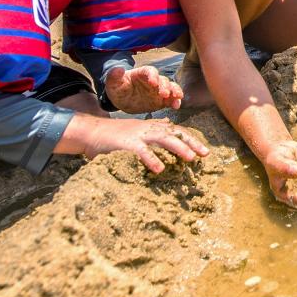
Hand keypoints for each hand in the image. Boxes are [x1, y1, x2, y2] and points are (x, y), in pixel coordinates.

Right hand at [78, 117, 208, 173]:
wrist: (91, 132)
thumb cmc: (115, 135)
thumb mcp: (137, 131)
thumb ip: (153, 131)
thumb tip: (169, 128)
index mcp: (151, 127)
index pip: (176, 131)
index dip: (191, 140)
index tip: (204, 151)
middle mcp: (148, 128)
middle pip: (174, 133)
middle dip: (191, 143)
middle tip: (205, 154)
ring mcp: (137, 135)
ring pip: (162, 138)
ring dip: (178, 148)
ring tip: (190, 158)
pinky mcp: (126, 143)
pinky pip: (141, 151)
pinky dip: (151, 159)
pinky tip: (160, 169)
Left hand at [103, 65, 182, 113]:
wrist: (122, 101)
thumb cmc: (118, 89)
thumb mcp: (113, 83)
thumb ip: (114, 76)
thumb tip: (118, 69)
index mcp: (142, 73)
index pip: (150, 71)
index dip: (153, 76)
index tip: (153, 83)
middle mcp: (153, 80)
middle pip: (162, 80)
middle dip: (165, 86)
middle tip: (164, 94)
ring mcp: (158, 90)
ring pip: (170, 88)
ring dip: (174, 91)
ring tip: (177, 97)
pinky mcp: (161, 100)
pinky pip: (170, 99)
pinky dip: (175, 101)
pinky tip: (176, 106)